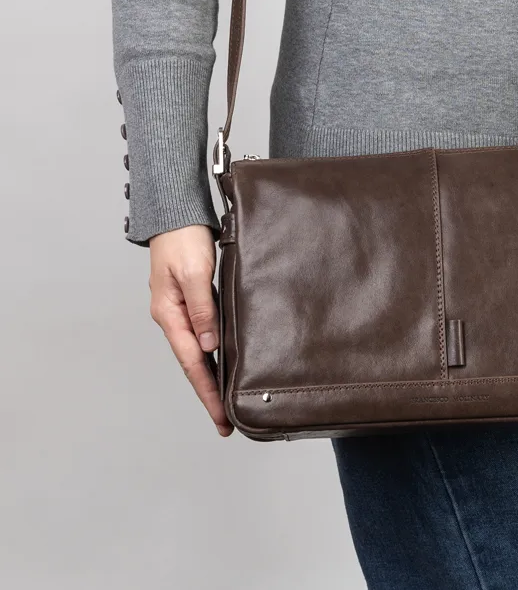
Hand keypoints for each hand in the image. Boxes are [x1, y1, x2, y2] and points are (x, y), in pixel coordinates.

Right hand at [149, 225, 232, 436]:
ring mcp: (182, 310)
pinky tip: (226, 362)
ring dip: (212, 376)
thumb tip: (209, 347)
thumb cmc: (184, 239)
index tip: (221, 417)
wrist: (176, 214)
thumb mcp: (194, 273)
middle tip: (227, 421)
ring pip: (199, 351)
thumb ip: (202, 309)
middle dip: (210, 393)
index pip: (192, 363)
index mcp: (170, 315)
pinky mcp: (192, 301)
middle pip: (194, 364)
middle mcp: (174, 317)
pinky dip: (214, 353)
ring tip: (228, 401)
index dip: (208, 392)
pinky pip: (204, 334)